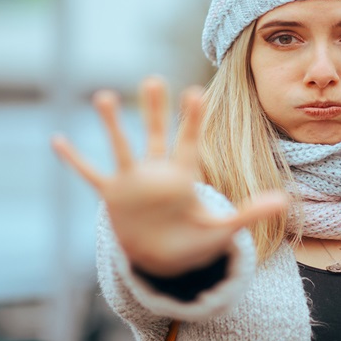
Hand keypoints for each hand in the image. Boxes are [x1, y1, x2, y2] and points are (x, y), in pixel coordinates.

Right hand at [51, 77, 287, 276]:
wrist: (164, 261)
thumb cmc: (193, 243)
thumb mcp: (221, 231)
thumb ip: (248, 213)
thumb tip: (283, 202)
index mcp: (183, 176)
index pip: (188, 142)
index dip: (192, 119)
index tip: (195, 92)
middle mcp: (156, 173)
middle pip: (155, 135)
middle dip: (155, 110)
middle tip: (154, 79)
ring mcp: (132, 182)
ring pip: (121, 147)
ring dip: (112, 125)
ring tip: (104, 96)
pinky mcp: (112, 196)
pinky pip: (90, 173)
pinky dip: (74, 159)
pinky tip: (58, 139)